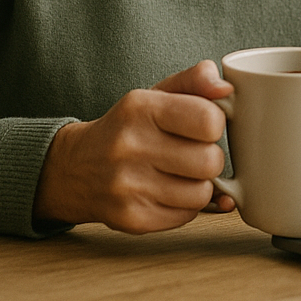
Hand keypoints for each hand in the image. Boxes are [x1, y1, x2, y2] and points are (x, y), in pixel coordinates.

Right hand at [33, 60, 234, 232]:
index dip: (214, 124)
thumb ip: (193, 81)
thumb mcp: (154, 95)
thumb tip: (225, 86)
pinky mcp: (132, 219)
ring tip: (179, 173)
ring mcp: (128, 186)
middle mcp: (130, 146)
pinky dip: (184, 206)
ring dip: (199, 184)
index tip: (201, 126)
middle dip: (209, 157)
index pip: (209, 120)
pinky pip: (186, 216)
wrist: (75, 169)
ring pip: (202, 193)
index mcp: (140, 108)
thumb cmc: (126, 128)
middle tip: (191, 153)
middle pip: (210, 161)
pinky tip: (166, 191)